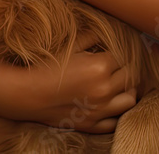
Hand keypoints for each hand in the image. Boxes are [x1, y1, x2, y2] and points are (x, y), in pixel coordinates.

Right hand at [10, 31, 136, 132]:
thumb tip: (106, 32)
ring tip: (119, 85)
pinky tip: (111, 104)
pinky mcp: (92, 124)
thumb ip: (92, 37)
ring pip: (130, 99)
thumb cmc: (47, 68)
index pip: (124, 57)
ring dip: (128, 90)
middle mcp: (104, 89)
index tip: (115, 53)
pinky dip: (117, 113)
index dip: (120, 54)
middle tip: (118, 67)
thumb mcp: (71, 47)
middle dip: (126, 70)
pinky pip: (116, 121)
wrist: (27, 94)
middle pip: (131, 77)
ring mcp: (99, 109)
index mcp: (100, 67)